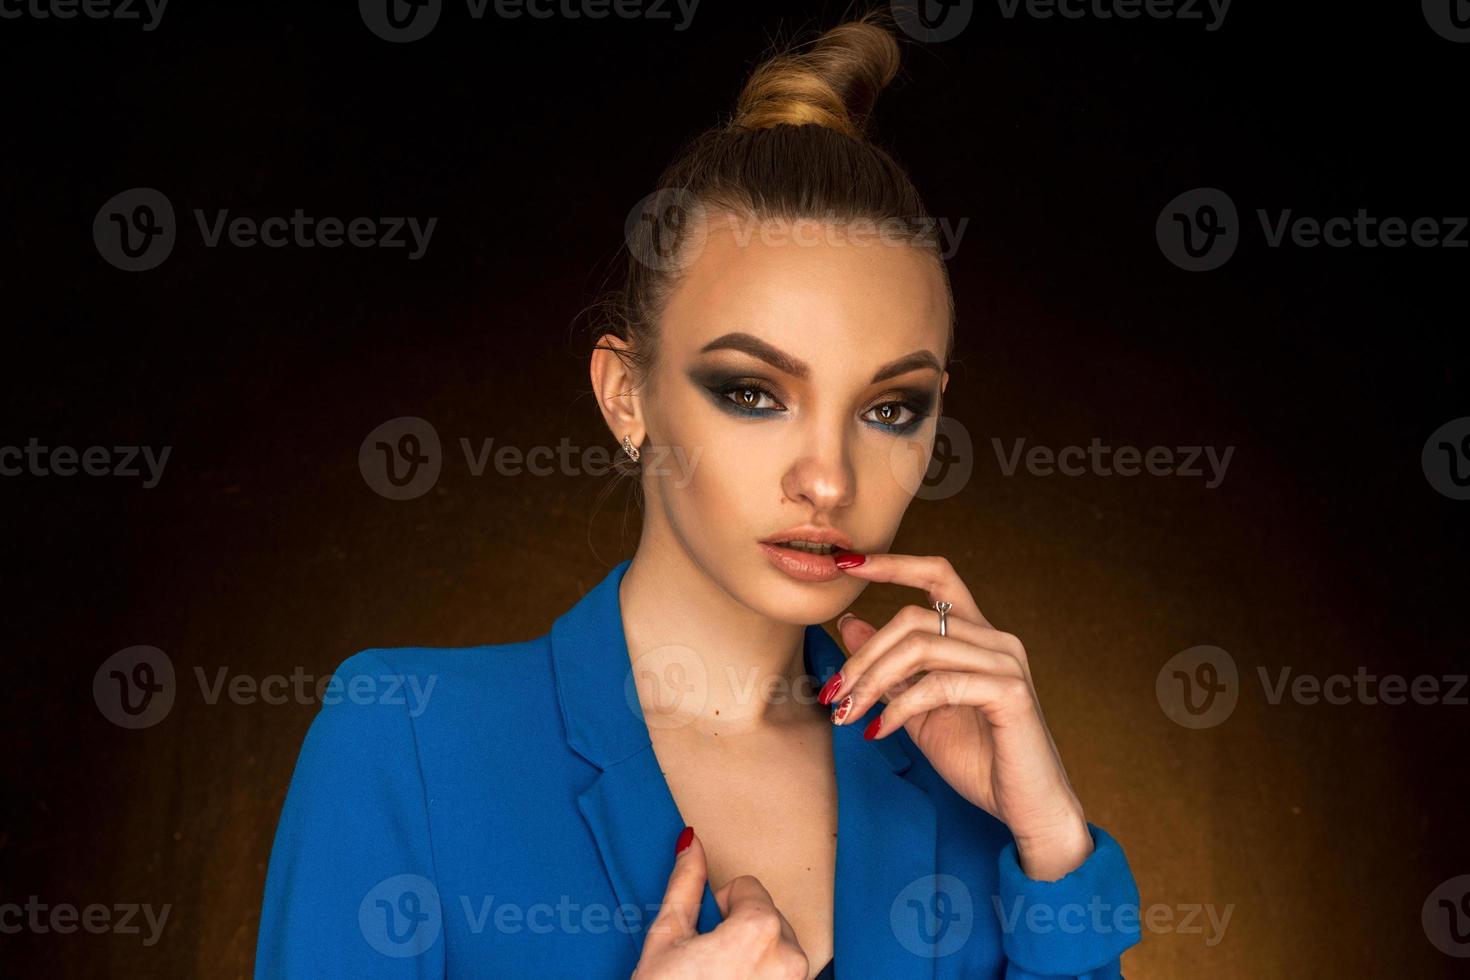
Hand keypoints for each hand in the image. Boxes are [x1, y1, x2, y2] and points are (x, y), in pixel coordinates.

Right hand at [631, 827, 810, 979]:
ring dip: (755, 956)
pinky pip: (784, 977)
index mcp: (761, 929)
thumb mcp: (667, 938)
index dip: (720, 906)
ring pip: (779, 948)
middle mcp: (791, 957)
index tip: (705, 935)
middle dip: (740, 931)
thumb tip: (690, 841)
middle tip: (710, 963)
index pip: (748, 888)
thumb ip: (685, 884)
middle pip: (768, 917)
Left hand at [823, 552, 1093, 880]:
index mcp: (977, 636)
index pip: (937, 575)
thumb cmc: (978, 759)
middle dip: (864, 654)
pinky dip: (900, 707)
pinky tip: (880, 731)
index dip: (892, 564)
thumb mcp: (918, 708)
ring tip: (848, 714)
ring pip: (920, 647)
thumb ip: (890, 668)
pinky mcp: (1009, 692)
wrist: (1025, 808)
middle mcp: (996, 639)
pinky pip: (938, 684)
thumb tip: (848, 623)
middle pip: (913, 617)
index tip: (847, 562)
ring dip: (873, 682)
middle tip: (835, 692)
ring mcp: (1006, 662)